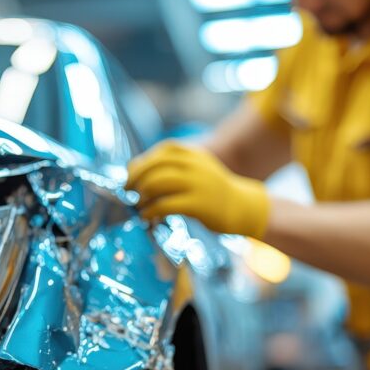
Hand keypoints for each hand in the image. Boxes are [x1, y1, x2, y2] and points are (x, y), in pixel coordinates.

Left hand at [126, 140, 270, 237]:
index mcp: (192, 154)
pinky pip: (165, 205)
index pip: (160, 153)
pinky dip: (150, 211)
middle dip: (135, 180)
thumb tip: (133, 169)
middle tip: (127, 193)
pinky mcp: (197, 205)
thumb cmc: (212, 191)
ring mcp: (197, 184)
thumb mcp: (195, 170)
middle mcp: (194, 165)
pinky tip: (146, 217)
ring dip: (141, 196)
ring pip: (157, 184)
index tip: (130, 178)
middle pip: (154, 167)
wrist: (242, 207)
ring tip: (137, 206)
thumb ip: (171, 166)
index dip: (140, 165)